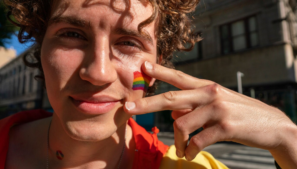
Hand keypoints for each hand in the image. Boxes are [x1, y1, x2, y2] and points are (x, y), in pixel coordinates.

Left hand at [124, 61, 296, 167]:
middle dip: (147, 104)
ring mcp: (218, 110)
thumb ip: (193, 107)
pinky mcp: (226, 127)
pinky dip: (189, 151)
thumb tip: (173, 114)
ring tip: (181, 149)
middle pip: (171, 99)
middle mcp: (210, 94)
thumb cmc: (238, 113)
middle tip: (128, 109)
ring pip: (182, 125)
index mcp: (206, 87)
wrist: (271, 125)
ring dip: (177, 141)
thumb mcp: (216, 104)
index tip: (142, 67)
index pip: (178, 77)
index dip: (159, 72)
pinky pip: (197, 141)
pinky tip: (189, 154)